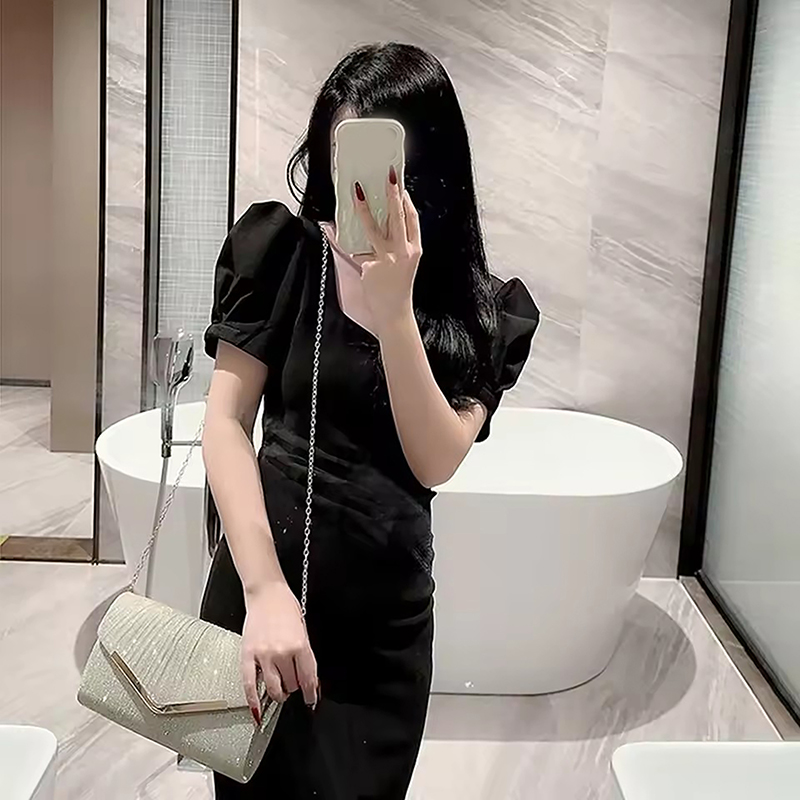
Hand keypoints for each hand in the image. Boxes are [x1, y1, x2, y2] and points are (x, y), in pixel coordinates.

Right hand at [241, 581, 317, 724]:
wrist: (266, 593)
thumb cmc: (286, 608)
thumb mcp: (303, 631)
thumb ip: (305, 656)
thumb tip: (309, 679)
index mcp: (300, 645)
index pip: (308, 679)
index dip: (311, 694)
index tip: (311, 700)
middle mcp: (282, 652)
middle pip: (292, 685)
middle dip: (295, 687)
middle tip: (294, 683)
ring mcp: (263, 655)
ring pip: (274, 689)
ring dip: (279, 694)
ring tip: (281, 692)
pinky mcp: (247, 655)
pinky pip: (249, 684)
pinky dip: (253, 700)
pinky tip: (257, 709)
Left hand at [353, 168, 421, 334]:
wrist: (394, 314)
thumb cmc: (397, 289)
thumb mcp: (403, 265)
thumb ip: (392, 245)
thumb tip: (379, 224)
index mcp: (414, 249)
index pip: (412, 219)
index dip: (406, 201)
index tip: (401, 186)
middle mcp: (403, 252)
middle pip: (397, 217)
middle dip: (393, 194)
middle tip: (388, 175)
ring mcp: (387, 259)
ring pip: (374, 228)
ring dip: (365, 209)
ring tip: (358, 191)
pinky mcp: (371, 266)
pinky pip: (354, 248)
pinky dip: (341, 239)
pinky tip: (331, 229)